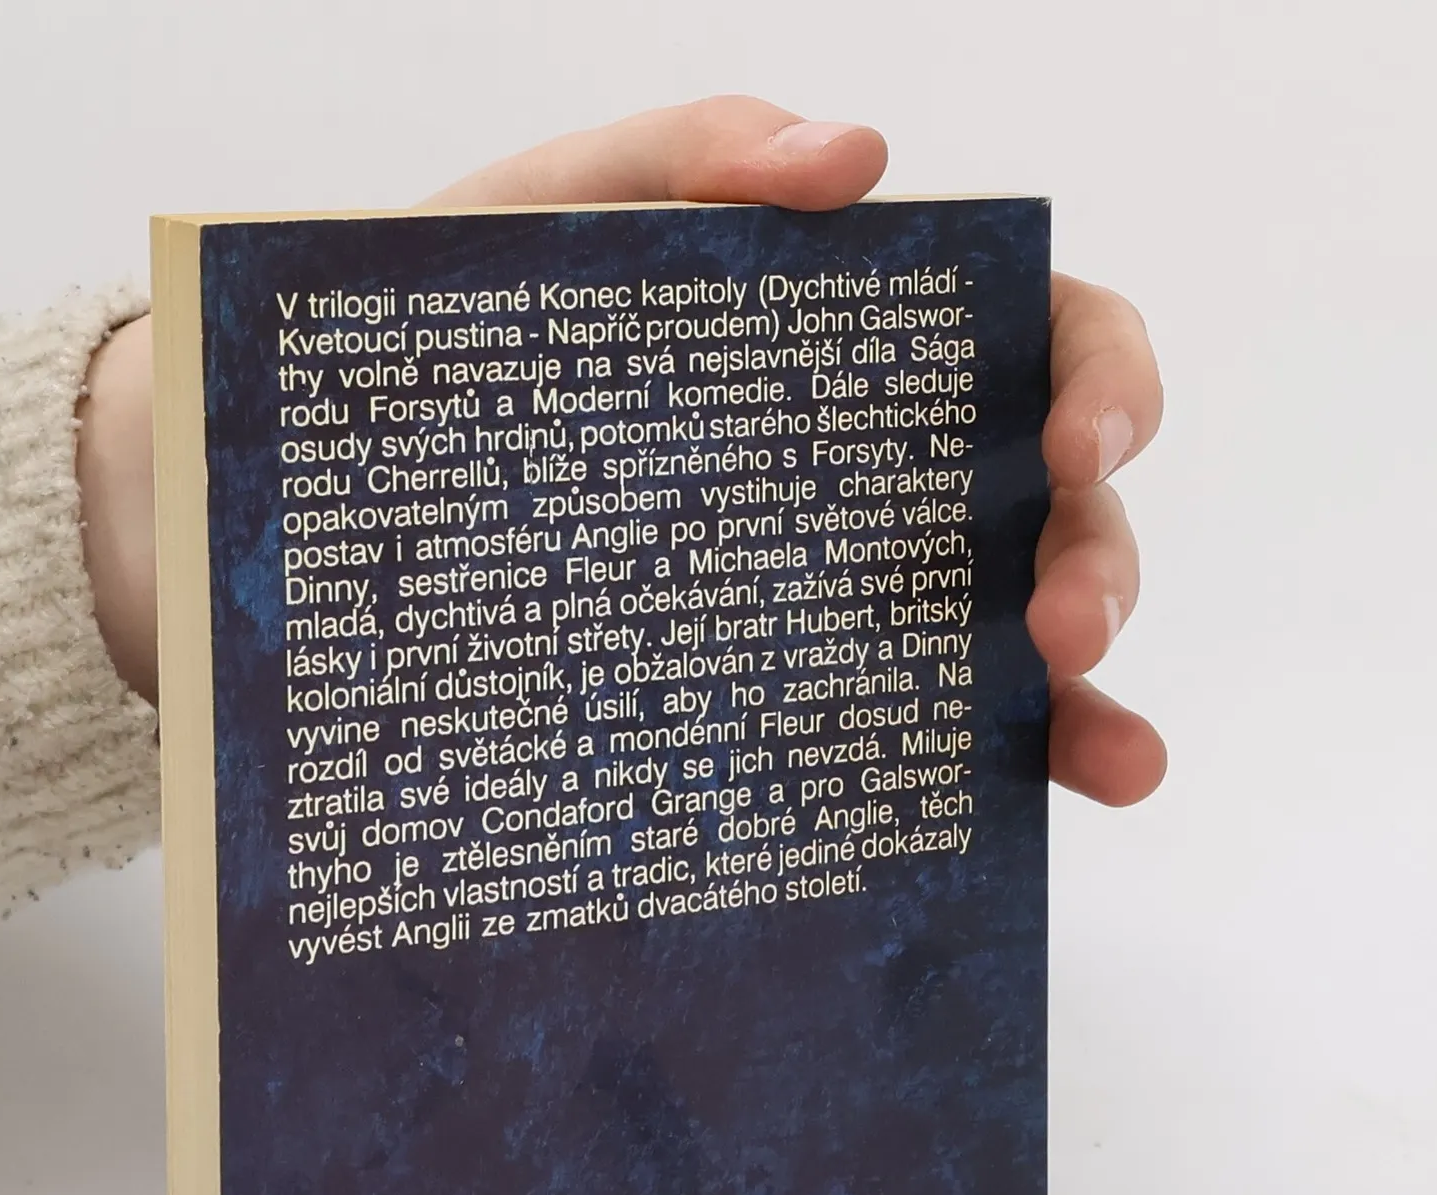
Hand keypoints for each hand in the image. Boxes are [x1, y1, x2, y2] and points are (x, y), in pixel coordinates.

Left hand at [424, 96, 1166, 805]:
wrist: (337, 501)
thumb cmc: (455, 350)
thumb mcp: (550, 224)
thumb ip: (687, 155)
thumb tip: (851, 158)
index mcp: (860, 354)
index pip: (1035, 338)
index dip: (1099, 378)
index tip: (1076, 443)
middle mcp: (885, 479)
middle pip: (1056, 506)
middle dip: (1095, 560)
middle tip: (1060, 625)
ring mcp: (853, 598)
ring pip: (1021, 632)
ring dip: (1086, 685)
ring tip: (1097, 738)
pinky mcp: (799, 703)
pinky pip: (927, 737)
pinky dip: (1021, 763)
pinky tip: (1067, 796)